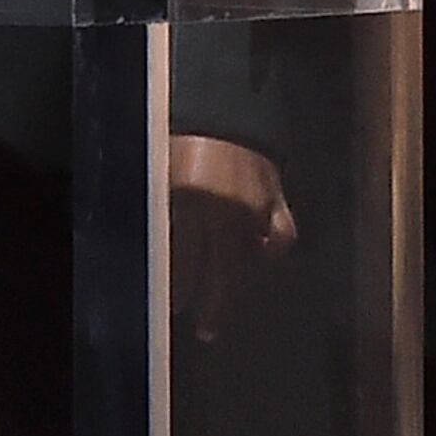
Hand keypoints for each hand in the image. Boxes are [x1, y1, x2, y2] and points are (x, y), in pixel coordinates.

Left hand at [171, 132, 298, 339]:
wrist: (220, 105)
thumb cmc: (181, 141)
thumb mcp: (160, 173)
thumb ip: (161, 211)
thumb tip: (153, 252)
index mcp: (187, 199)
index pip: (182, 258)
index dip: (179, 286)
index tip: (175, 306)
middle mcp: (222, 208)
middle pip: (218, 270)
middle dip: (208, 303)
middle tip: (204, 330)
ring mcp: (254, 206)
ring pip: (246, 260)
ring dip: (232, 284)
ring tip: (222, 305)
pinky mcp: (278, 199)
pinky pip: (282, 237)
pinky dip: (273, 249)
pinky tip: (261, 258)